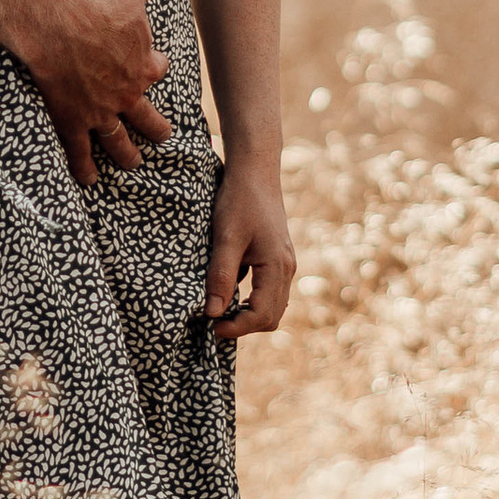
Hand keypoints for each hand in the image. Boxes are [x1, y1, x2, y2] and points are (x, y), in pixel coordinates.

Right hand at [20, 0, 172, 187]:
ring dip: (126, 155)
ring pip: (119, 143)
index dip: (155, 68)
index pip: (156, 70)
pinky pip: (80, 153)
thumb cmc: (96, 5)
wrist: (61, 25)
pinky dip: (84, 169)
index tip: (155, 67)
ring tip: (132, 164)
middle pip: (148, 118)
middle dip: (155, 128)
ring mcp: (101, 113)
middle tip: (161, 135)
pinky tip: (88, 181)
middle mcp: (127, 95)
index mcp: (142, 65)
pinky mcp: (74, 123)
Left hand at [207, 160, 293, 336]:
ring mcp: (284, 263)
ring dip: (248, 315)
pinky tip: (229, 291)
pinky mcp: (277, 257)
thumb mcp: (226, 237)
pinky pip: (269, 291)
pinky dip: (252, 300)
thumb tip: (213, 313)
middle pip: (271, 317)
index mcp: (277, 266)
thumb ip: (221, 276)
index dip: (237, 328)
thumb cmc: (239, 199)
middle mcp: (286, 269)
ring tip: (220, 309)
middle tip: (214, 322)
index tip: (211, 326)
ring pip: (273, 306)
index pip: (262, 315)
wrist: (255, 170)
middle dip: (244, 326)